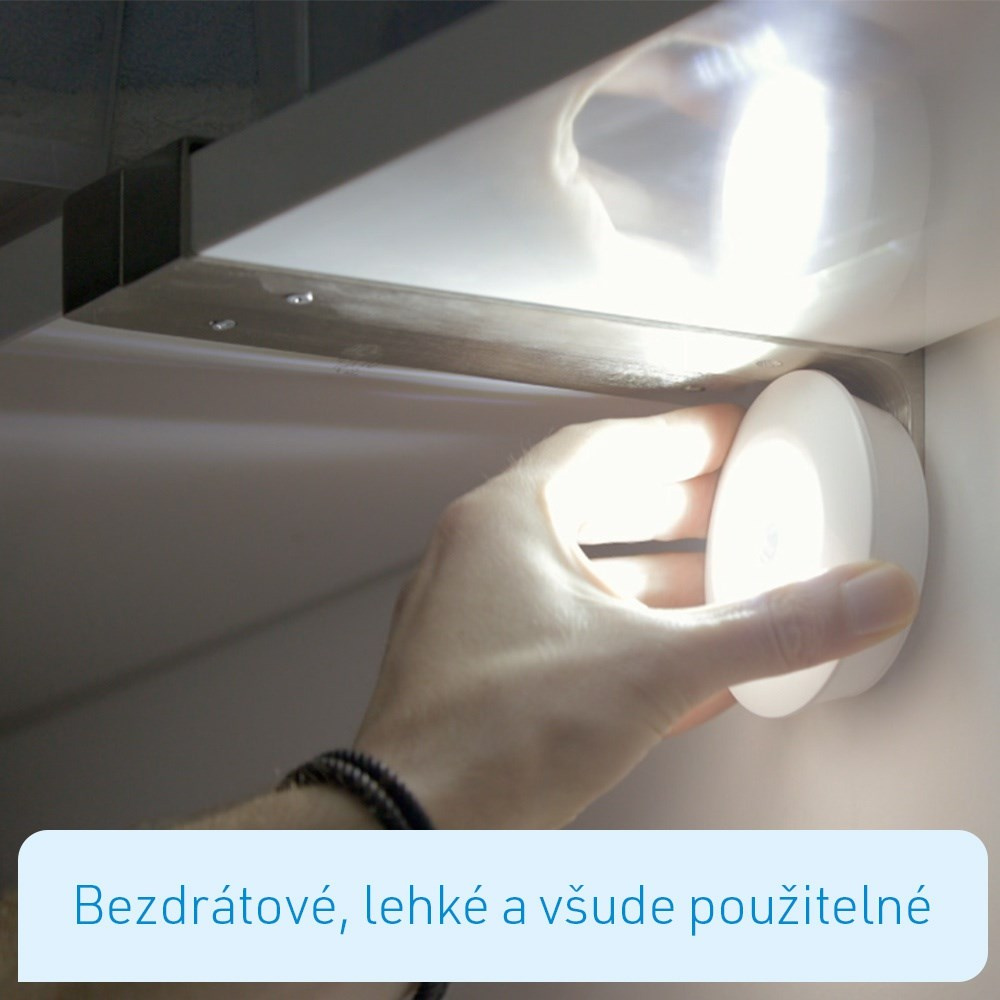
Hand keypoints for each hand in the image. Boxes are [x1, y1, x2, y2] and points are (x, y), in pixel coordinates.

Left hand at [354, 405, 918, 828]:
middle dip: (672, 505)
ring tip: (720, 581)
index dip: (672, 438)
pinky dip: (623, 631)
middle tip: (732, 502)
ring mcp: (474, 618)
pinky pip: (565, 630)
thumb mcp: (653, 669)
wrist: (410, 830)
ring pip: (579, 574)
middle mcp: (478, 560)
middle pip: (591, 505)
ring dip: (652, 576)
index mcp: (504, 524)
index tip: (722, 434)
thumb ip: (764, 631)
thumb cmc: (489, 734)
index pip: (600, 447)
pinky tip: (675, 660)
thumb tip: (856, 596)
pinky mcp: (481, 674)